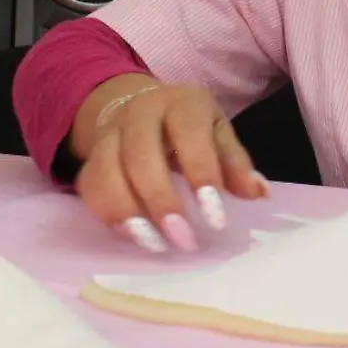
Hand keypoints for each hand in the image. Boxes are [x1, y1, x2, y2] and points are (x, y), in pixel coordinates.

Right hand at [70, 76, 268, 252]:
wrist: (139, 105)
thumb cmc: (189, 127)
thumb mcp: (217, 133)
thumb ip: (234, 162)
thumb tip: (258, 194)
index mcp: (181, 103)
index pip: (189, 134)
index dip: (202, 174)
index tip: (216, 220)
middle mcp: (139, 113)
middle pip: (140, 155)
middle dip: (160, 201)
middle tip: (183, 240)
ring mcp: (110, 133)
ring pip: (106, 170)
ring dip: (127, 211)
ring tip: (153, 244)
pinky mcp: (92, 156)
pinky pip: (90, 184)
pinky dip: (107, 212)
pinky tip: (130, 235)